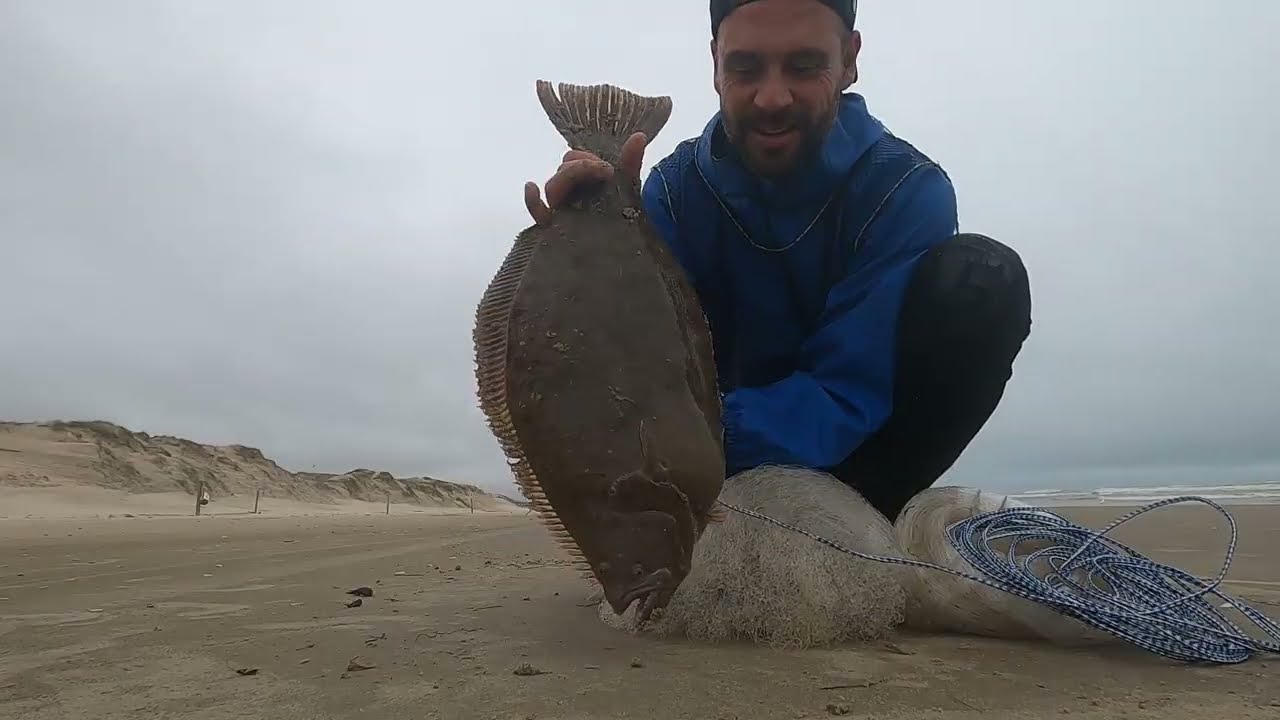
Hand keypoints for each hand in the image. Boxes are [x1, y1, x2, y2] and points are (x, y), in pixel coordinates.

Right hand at [524, 132, 648, 225]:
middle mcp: (571, 194)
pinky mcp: (555, 230)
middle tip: (603, 173)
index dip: (586, 161)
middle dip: (579, 168)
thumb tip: (639, 136)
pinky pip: (537, 213)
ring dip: (565, 179)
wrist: (629, 249)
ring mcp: (562, 211)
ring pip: (553, 188)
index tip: (607, 169)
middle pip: (563, 173)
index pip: (574, 161)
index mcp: (585, 181)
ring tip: (585, 183)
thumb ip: (630, 163)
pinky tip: (531, 187)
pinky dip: (531, 200)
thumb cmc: (624, 218)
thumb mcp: (629, 189)